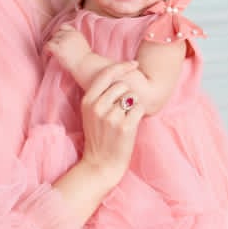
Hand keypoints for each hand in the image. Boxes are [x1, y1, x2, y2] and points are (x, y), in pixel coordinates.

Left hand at [46, 25, 91, 75]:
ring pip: (52, 40)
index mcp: (76, 33)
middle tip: (55, 50)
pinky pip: (47, 46)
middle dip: (55, 41)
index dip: (59, 32)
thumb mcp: (82, 44)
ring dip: (51, 47)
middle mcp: (69, 35)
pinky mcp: (58, 48)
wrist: (85, 65)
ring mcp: (63, 41)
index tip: (58, 39)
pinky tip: (48, 55)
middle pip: (56, 34)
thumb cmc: (85, 60)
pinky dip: (46, 51)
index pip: (64, 27)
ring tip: (51, 54)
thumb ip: (74, 40)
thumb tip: (65, 43)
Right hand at [78, 60, 142, 187]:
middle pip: (122, 85)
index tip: (133, 64)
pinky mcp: (124, 126)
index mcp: (88, 101)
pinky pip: (139, 108)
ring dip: (133, 105)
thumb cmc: (99, 138)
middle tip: (124, 110)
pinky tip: (132, 125)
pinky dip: (139, 115)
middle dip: (127, 94)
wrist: (100, 164)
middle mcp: (97, 107)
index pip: (106, 74)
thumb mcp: (90, 114)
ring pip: (132, 96)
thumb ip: (100, 96)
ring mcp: (110, 117)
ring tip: (125, 119)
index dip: (122, 66)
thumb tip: (118, 75)